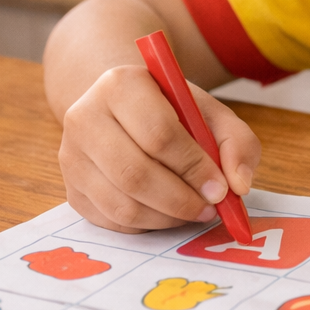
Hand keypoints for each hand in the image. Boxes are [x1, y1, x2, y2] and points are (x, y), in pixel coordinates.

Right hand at [59, 64, 260, 232]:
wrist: (122, 111)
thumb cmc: (170, 112)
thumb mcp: (210, 113)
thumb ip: (236, 143)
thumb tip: (238, 185)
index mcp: (120, 84)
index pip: (158, 134)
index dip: (193, 167)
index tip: (221, 187)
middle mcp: (84, 116)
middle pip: (134, 173)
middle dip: (181, 199)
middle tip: (210, 207)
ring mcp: (71, 156)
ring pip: (123, 204)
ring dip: (167, 217)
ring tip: (194, 210)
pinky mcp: (72, 189)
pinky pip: (113, 222)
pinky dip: (148, 225)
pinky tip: (167, 212)